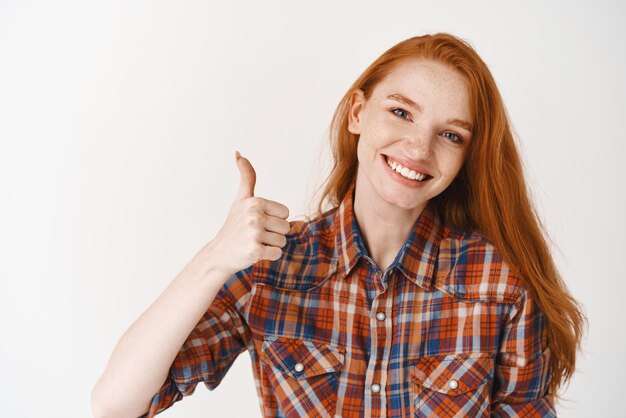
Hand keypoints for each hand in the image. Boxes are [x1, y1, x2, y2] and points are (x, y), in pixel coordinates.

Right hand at [207, 151, 290, 276]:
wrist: (219, 254)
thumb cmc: (234, 226)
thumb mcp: (240, 199)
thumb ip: (246, 177)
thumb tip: (238, 153)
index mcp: (255, 202)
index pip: (286, 213)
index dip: (275, 219)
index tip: (259, 222)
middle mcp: (254, 216)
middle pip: (286, 228)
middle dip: (274, 234)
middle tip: (256, 235)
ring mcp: (254, 233)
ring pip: (282, 241)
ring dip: (271, 245)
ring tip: (254, 243)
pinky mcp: (254, 250)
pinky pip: (277, 254)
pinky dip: (269, 256)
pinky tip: (254, 252)